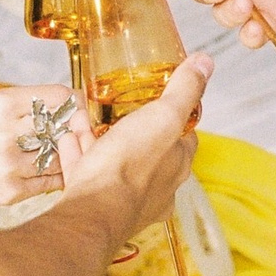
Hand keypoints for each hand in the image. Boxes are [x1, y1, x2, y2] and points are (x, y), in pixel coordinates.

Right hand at [0, 82, 93, 210]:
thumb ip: (20, 104)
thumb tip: (63, 101)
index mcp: (0, 104)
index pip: (58, 96)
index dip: (73, 100)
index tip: (75, 105)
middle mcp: (7, 133)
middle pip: (63, 126)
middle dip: (70, 127)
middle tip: (71, 129)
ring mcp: (10, 165)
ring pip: (60, 155)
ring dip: (62, 153)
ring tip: (53, 150)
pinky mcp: (11, 192)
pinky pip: (50, 180)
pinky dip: (54, 174)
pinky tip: (45, 169)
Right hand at [62, 53, 207, 236]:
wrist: (91, 211)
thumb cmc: (129, 168)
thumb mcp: (163, 116)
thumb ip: (184, 90)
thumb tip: (206, 64)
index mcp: (177, 166)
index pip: (185, 137)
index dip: (175, 116)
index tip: (164, 99)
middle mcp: (156, 187)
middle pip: (146, 150)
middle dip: (131, 128)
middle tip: (117, 108)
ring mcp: (125, 198)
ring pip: (114, 162)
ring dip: (100, 139)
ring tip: (86, 118)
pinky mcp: (96, 203)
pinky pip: (87, 174)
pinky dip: (78, 155)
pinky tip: (69, 140)